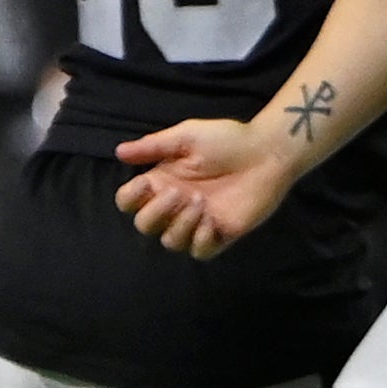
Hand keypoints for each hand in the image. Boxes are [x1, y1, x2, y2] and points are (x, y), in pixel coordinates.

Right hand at [115, 114, 296, 258]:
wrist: (267, 152)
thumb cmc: (228, 140)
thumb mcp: (187, 136)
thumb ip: (154, 146)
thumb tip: (119, 152)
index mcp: (162, 181)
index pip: (129, 202)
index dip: (130, 198)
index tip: (147, 183)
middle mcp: (176, 205)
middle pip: (145, 226)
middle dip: (156, 212)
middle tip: (178, 193)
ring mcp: (197, 222)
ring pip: (171, 242)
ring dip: (181, 224)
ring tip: (201, 201)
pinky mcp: (221, 234)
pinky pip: (199, 252)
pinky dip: (201, 238)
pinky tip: (213, 219)